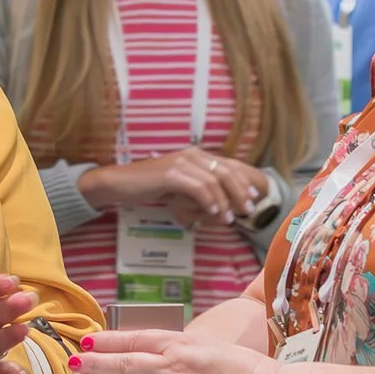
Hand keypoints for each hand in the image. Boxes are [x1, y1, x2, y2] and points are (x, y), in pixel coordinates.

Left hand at [65, 329, 280, 373]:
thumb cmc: (243, 369)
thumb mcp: (207, 344)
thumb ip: (176, 346)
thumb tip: (148, 348)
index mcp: (181, 344)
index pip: (135, 339)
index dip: (107, 341)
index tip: (89, 341)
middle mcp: (174, 368)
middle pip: (124, 364)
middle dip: (95, 364)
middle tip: (74, 363)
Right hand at [78, 148, 269, 228]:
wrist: (121, 182)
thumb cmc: (150, 186)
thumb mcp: (179, 187)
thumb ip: (199, 191)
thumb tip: (221, 206)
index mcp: (196, 155)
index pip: (229, 165)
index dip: (244, 181)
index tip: (253, 198)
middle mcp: (192, 154)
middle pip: (227, 171)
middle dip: (240, 192)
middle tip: (247, 210)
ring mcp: (181, 162)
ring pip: (215, 180)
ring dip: (225, 201)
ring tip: (229, 219)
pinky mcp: (171, 173)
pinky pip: (197, 187)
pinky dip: (209, 200)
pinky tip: (213, 212)